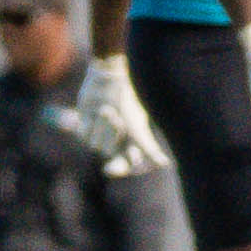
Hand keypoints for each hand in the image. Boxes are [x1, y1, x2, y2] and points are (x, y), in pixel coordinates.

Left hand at [76, 55, 164, 181]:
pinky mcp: (86, 126)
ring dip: (101, 127)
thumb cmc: (128, 103)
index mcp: (132, 143)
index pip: (125, 164)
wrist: (109, 80)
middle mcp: (116, 141)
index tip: (108, 170)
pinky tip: (95, 110)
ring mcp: (101, 134)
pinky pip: (84, 135)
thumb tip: (166, 165)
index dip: (118, 169)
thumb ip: (149, 148)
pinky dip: (90, 124)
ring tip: (107, 109)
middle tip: (113, 122)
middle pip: (108, 153)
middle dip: (110, 136)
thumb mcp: (139, 127)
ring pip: (95, 145)